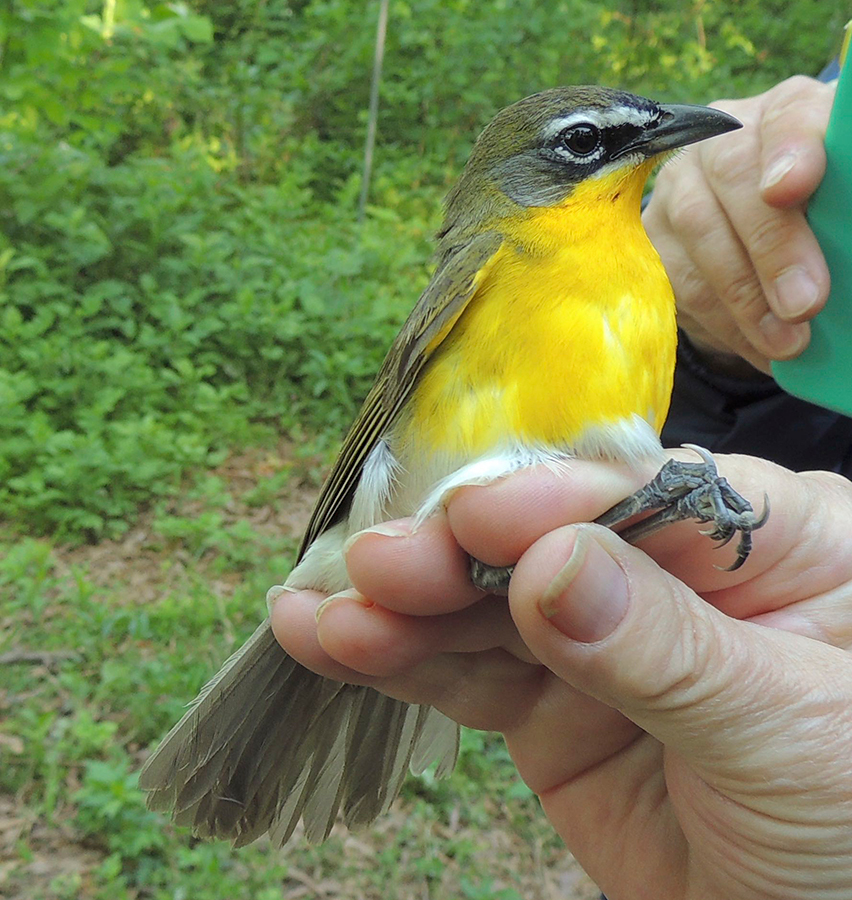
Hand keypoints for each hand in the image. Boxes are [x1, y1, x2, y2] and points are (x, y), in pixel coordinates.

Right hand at [272, 455, 851, 897]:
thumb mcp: (789, 731)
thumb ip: (665, 646)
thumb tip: (548, 568)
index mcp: (774, 540)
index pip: (653, 494)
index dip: (558, 501)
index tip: (477, 519)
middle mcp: (678, 574)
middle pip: (551, 542)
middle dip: (458, 555)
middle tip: (377, 567)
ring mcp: (605, 642)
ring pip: (492, 610)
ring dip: (405, 612)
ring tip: (318, 614)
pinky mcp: (554, 708)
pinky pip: (473, 678)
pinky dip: (404, 664)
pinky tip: (335, 643)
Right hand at [643, 76, 834, 374]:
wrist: (753, 240)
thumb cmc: (818, 219)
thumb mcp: (838, 208)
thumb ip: (845, 207)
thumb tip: (850, 255)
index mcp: (787, 113)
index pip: (788, 114)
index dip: (791, 148)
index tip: (792, 188)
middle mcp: (723, 136)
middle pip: (733, 174)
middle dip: (771, 245)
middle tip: (804, 304)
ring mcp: (679, 184)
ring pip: (699, 231)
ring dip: (746, 298)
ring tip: (787, 343)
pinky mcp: (652, 234)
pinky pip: (678, 279)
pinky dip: (724, 321)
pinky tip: (760, 347)